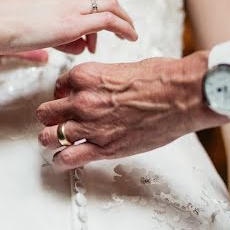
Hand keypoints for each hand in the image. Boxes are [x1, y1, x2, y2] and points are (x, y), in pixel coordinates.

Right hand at [0, 0, 137, 54]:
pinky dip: (124, 27)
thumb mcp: (21, 24)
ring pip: (110, 5)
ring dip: (122, 21)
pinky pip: (109, 20)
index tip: (90, 36)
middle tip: (117, 33)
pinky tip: (131, 38)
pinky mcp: (73, 20)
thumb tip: (48, 48)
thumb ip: (39, 32)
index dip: (92, 14)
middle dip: (114, 15)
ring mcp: (69, 3)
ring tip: (129, 36)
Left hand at [36, 52, 223, 169]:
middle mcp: (83, 101)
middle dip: (51, 117)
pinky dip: (61, 161)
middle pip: (47, 112)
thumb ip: (104, 80)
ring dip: (51, 140)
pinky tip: (61, 161)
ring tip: (56, 142)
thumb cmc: (160, 78)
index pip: (58, 86)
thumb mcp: (123, 68)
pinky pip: (68, 158)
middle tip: (58, 121)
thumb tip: (101, 87)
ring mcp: (91, 126)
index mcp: (86, 76)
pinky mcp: (105, 148)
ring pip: (50, 137)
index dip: (63, 94)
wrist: (182, 94)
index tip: (68, 99)